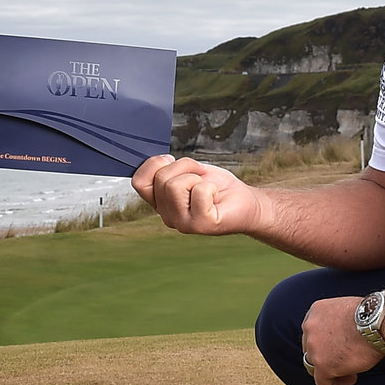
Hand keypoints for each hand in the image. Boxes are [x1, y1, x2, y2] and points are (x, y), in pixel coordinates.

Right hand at [131, 155, 266, 236]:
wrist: (246, 202)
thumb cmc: (218, 187)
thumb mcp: (187, 171)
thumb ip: (167, 169)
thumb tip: (158, 159)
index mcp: (160, 204)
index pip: (138, 182)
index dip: (154, 164)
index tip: (172, 160)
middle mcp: (168, 217)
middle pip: (161, 179)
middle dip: (184, 166)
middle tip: (200, 175)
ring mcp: (183, 224)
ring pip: (175, 184)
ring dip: (196, 177)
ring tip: (208, 187)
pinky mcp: (201, 225)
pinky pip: (198, 191)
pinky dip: (210, 186)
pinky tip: (215, 197)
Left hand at [300, 294, 379, 384]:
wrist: (378, 321)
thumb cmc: (372, 315)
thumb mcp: (347, 311)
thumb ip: (338, 323)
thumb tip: (343, 339)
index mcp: (315, 312)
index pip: (315, 333)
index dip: (326, 345)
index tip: (339, 352)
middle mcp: (309, 328)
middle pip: (314, 350)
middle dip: (329, 359)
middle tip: (345, 367)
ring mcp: (314, 347)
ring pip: (317, 367)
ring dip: (332, 374)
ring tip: (349, 380)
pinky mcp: (322, 364)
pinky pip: (323, 382)